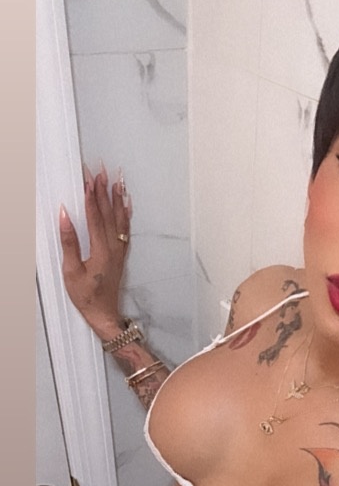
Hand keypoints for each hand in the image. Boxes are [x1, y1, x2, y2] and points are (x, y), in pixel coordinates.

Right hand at [59, 163, 130, 340]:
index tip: (88, 179)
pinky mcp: (121, 255)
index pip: (95, 217)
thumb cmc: (86, 296)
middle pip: (108, 213)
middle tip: (101, 171)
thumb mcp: (71, 271)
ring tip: (116, 180)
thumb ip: (69, 242)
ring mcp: (119, 251)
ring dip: (117, 198)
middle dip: (104, 191)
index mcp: (101, 250)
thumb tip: (65, 216)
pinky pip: (126, 229)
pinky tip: (127, 204)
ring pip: (120, 219)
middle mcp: (113, 247)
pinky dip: (126, 215)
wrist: (104, 314)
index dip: (91, 197)